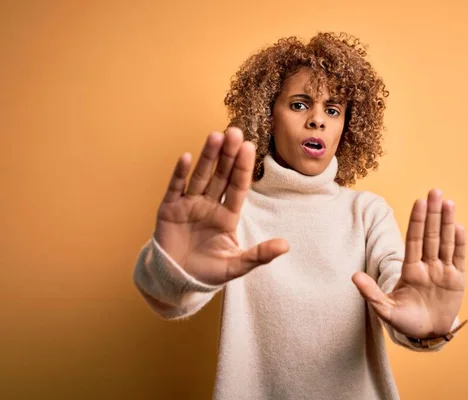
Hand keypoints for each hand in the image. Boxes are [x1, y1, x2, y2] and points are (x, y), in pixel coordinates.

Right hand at [154, 127, 288, 285]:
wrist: (176, 281)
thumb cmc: (208, 272)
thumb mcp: (236, 265)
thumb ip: (260, 255)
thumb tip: (286, 245)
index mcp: (228, 216)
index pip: (238, 187)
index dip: (243, 168)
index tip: (249, 148)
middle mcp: (209, 205)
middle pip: (221, 175)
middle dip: (228, 154)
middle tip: (235, 132)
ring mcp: (189, 204)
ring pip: (201, 176)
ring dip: (208, 157)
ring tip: (215, 136)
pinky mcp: (169, 209)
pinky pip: (175, 188)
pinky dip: (180, 173)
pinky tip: (187, 157)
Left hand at [352, 189, 465, 338]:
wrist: (426, 334)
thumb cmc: (404, 321)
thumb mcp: (385, 309)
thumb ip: (371, 293)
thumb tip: (353, 276)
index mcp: (410, 270)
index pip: (413, 240)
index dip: (417, 221)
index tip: (419, 202)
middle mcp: (427, 266)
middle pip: (431, 235)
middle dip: (433, 214)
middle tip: (435, 191)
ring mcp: (443, 271)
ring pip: (446, 242)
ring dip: (447, 223)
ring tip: (448, 203)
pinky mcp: (457, 280)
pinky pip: (459, 258)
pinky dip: (460, 244)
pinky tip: (459, 227)